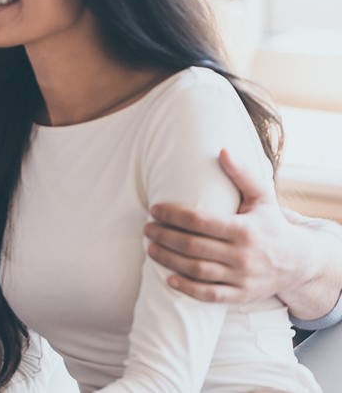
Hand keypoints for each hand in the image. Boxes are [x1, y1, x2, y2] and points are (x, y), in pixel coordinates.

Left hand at [144, 149, 311, 303]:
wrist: (298, 262)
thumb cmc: (271, 225)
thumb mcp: (262, 197)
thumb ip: (242, 174)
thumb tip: (222, 150)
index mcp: (245, 229)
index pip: (200, 221)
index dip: (173, 215)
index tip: (154, 210)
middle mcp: (243, 255)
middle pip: (193, 246)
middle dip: (164, 237)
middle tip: (147, 229)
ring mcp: (241, 277)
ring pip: (197, 270)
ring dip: (169, 260)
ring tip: (150, 248)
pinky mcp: (240, 295)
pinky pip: (209, 295)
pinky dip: (188, 288)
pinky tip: (169, 278)